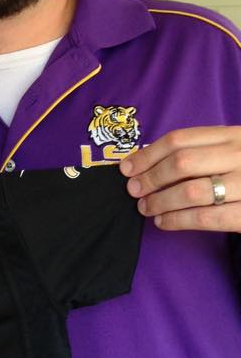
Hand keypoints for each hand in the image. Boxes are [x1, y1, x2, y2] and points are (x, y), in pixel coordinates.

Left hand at [119, 126, 240, 232]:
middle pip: (182, 163)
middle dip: (151, 178)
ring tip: (146, 208)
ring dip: (161, 201)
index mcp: (233, 135)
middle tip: (134, 190)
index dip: (147, 154)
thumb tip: (146, 161)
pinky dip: (178, 221)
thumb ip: (201, 151)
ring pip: (191, 191)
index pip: (180, 139)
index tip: (127, 167)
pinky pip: (207, 218)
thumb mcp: (233, 150)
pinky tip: (164, 222)